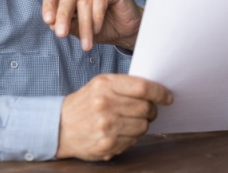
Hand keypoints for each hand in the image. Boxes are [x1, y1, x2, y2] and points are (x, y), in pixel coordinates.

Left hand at [42, 0, 142, 51]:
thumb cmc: (104, 28)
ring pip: (84, 2)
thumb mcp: (81, 31)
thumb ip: (68, 25)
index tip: (48, 21)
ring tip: (87, 43)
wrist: (127, 31)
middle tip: (61, 35)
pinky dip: (97, 17)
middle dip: (63, 18)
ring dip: (85, 25)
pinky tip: (98, 29)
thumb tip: (52, 24)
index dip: (48, 6)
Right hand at [56, 74, 171, 160]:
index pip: (143, 88)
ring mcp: (106, 126)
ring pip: (142, 126)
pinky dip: (131, 136)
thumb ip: (125, 85)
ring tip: (129, 121)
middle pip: (145, 108)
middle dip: (151, 110)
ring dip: (142, 124)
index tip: (167, 97)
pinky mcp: (106, 144)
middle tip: (148, 111)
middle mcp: (105, 104)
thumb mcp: (100, 84)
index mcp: (105, 85)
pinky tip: (120, 132)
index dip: (160, 92)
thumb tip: (155, 90)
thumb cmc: (85, 102)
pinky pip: (133, 140)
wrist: (60, 126)